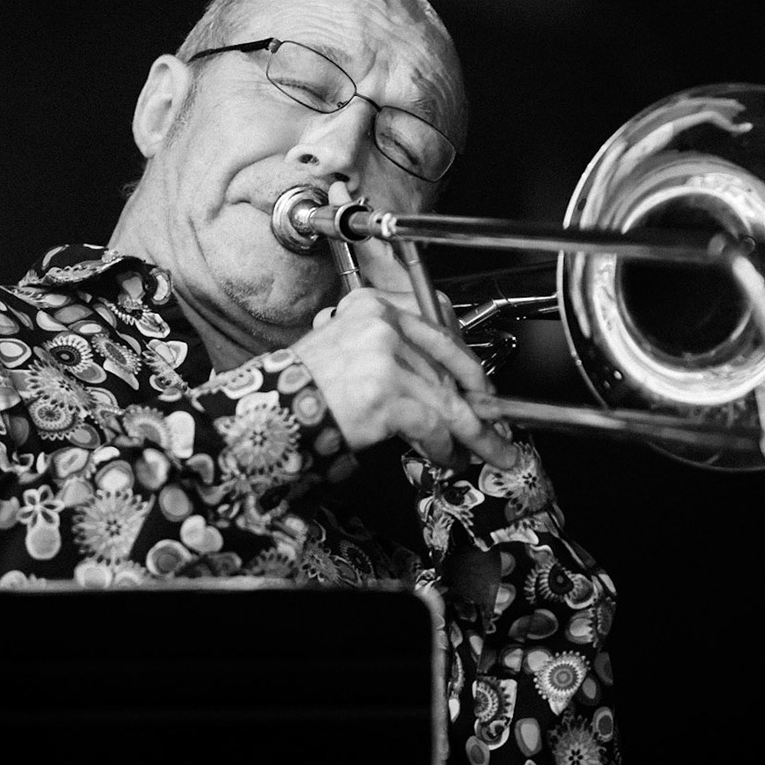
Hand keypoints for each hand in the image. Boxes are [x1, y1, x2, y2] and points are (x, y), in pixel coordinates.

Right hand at [292, 286, 519, 472]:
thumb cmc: (302, 390)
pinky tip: (445, 457)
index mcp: (373, 307)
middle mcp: (381, 325)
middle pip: (446, 368)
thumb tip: (441, 388)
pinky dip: (442, 446)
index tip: (482, 388)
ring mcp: (384, 357)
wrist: (267, 413)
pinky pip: (431, 423)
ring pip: (445, 398)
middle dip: (477, 405)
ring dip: (470, 433)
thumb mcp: (348, 352)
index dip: (467, 366)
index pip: (438, 332)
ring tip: (484, 452)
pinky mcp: (385, 393)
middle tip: (497, 429)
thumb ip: (394, 358)